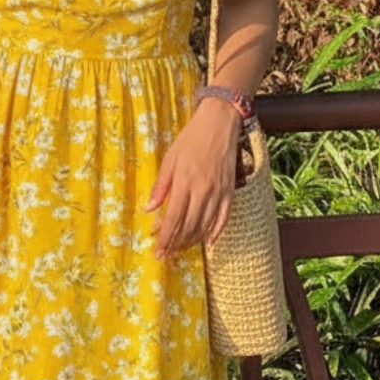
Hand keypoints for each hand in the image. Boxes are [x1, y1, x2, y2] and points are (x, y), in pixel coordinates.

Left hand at [143, 100, 239, 258]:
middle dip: (176, 244)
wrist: (220, 123)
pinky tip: (207, 242)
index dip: (165, 238)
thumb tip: (150, 209)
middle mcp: (203, 190)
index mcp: (185, 181)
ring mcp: (219, 192)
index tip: (158, 252)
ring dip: (192, 242)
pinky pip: (223, 218)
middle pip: (188, 226)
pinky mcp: (230, 191)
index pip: (173, 218)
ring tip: (181, 250)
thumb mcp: (170, 158)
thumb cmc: (191, 138)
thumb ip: (161, 185)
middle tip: (167, 256)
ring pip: (205, 226)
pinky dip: (215, 232)